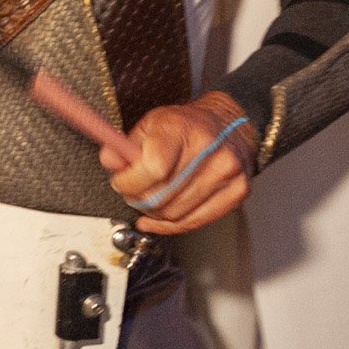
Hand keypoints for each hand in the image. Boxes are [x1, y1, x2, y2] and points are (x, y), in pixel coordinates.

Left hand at [105, 90, 254, 235]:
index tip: (120, 181)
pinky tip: (159, 219)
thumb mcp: (150, 124)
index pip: (153, 167)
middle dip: (137, 199)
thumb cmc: (186, 125)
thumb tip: (110, 162)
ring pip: (176, 214)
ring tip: (148, 199)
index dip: (129, 181)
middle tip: (131, 192)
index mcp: (182, 128)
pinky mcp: (238, 192)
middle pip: (162, 195)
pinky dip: (171, 225)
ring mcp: (227, 173)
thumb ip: (124, 145)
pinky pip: (195, 222)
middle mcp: (209, 150)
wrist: (231, 124)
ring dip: (154, 213)